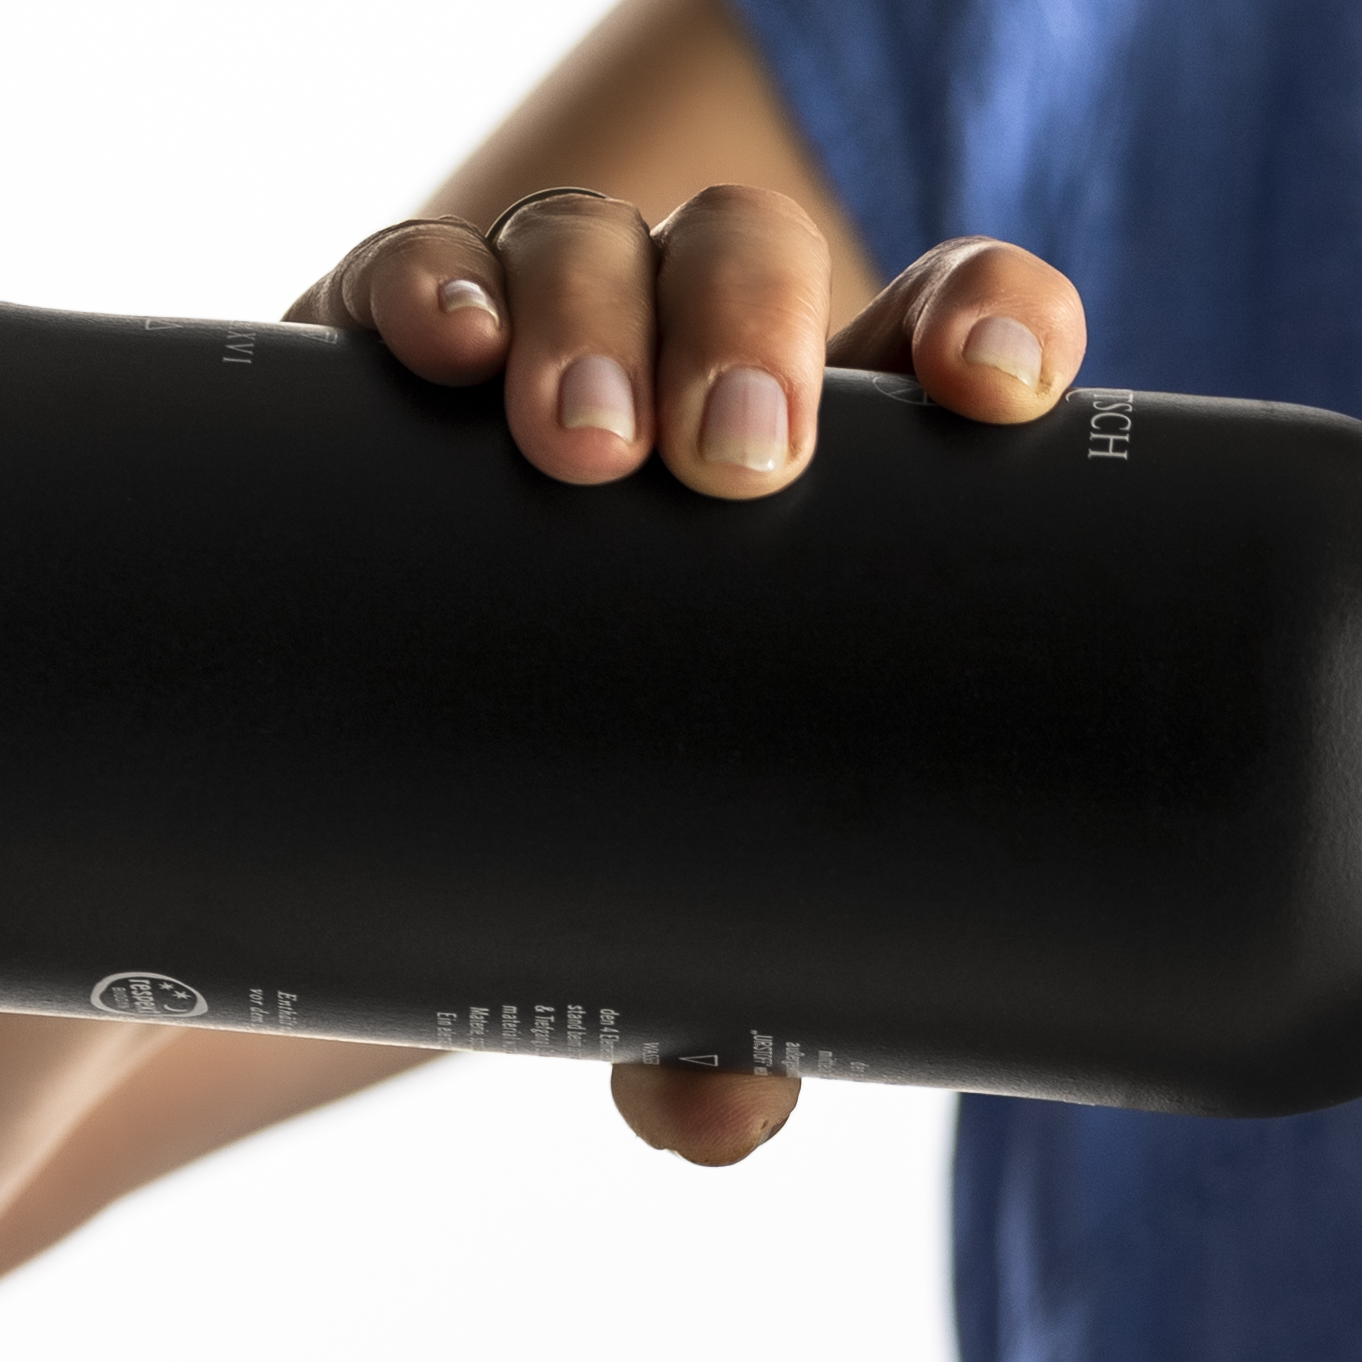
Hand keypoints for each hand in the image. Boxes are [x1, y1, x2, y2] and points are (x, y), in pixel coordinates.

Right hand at [285, 183, 1092, 1163]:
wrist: (376, 804)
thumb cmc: (613, 831)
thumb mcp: (682, 926)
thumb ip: (725, 1019)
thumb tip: (720, 1119)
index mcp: (849, 466)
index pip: (952, 329)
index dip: (992, 318)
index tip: (995, 392)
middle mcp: (700, 372)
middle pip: (758, 263)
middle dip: (757, 327)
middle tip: (734, 463)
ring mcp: (537, 351)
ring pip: (589, 242)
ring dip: (592, 309)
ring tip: (574, 442)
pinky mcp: (367, 377)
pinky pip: (395, 272)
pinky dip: (418, 282)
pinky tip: (435, 346)